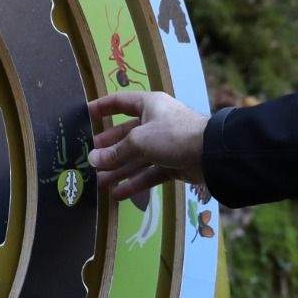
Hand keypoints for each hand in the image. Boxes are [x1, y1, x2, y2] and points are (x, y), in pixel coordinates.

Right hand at [85, 89, 206, 202]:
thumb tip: (92, 160)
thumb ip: (115, 152)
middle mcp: (156, 122)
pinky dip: (135, 183)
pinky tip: (118, 194)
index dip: (102, 108)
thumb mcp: (139, 141)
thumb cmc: (172, 135)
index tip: (85, 115)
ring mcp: (165, 144)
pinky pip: (149, 173)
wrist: (211, 154)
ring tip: (99, 182)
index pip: (120, 102)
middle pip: (126, 134)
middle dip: (109, 148)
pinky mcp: (173, 164)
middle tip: (89, 158)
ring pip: (137, 157)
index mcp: (149, 105)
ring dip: (119, 170)